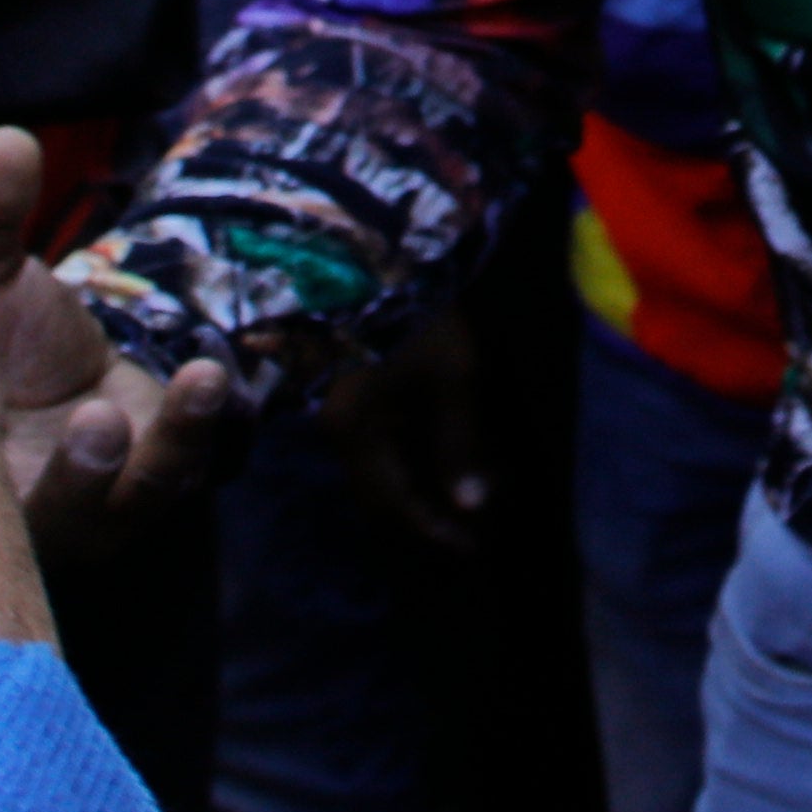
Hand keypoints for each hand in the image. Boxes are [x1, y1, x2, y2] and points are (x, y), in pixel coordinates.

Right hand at [0, 128, 231, 556]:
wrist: (23, 357)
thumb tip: (11, 142)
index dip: (24, 489)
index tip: (75, 430)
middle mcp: (38, 508)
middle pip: (72, 524)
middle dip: (91, 485)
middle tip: (104, 424)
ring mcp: (109, 497)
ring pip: (149, 496)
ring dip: (180, 444)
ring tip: (204, 381)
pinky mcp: (164, 468)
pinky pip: (200, 466)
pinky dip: (214, 429)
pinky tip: (216, 379)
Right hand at [325, 312, 504, 561]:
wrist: (373, 263)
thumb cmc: (417, 320)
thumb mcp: (451, 379)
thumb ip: (458, 445)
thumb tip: (472, 507)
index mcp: (357, 433)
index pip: (393, 506)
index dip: (432, 532)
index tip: (472, 548)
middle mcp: (339, 434)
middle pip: (377, 499)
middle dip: (422, 524)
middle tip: (468, 540)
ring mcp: (339, 416)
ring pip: (376, 477)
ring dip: (415, 498)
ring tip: (459, 510)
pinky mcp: (350, 401)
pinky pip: (375, 453)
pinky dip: (407, 471)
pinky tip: (436, 472)